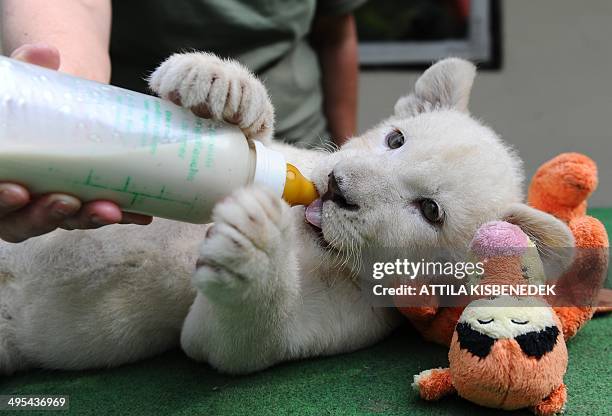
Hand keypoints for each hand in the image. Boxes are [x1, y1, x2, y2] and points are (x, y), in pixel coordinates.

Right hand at [0, 43, 150, 242]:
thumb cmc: (30, 103)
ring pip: (65, 221)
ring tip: (110, 209)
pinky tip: (141, 214)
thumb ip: (28, 69)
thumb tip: (47, 52)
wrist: (57, 110)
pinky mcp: (83, 204)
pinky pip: (100, 215)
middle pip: (25, 220)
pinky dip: (121, 215)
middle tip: (68, 202)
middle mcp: (18, 200)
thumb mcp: (21, 86)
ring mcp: (51, 206)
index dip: (0, 201)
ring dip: (87, 218)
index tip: (18, 190)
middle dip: (47, 214)